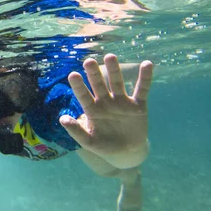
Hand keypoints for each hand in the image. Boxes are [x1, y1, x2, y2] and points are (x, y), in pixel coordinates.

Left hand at [60, 54, 152, 168]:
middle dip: (94, 73)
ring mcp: (122, 102)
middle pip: (99, 84)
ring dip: (115, 70)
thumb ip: (76, 132)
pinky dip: (145, 78)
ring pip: (117, 83)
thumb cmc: (104, 147)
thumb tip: (62, 119)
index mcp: (92, 109)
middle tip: (88, 61)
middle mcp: (105, 101)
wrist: (127, 154)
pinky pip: (142, 89)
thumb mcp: (89, 142)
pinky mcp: (138, 105)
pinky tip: (147, 64)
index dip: (78, 86)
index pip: (83, 95)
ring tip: (110, 56)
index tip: (73, 75)